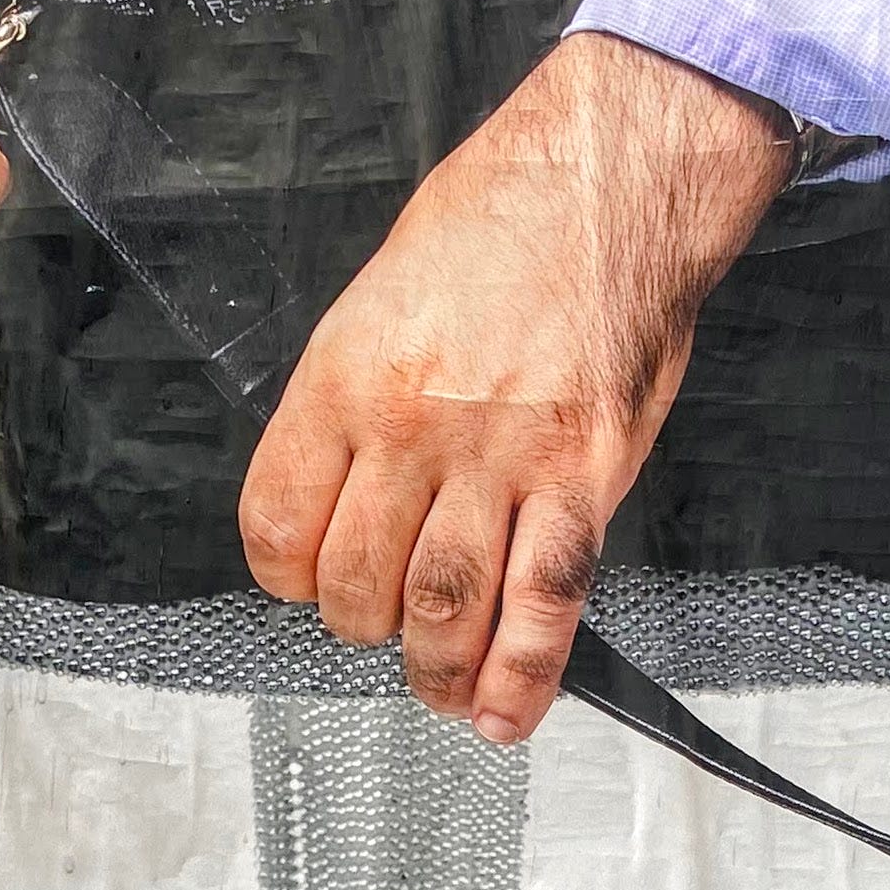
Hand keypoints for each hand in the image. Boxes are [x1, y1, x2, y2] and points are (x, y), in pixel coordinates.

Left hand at [239, 33, 792, 741]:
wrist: (610, 175)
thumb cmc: (500, 219)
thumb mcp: (381, 297)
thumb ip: (355, 402)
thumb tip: (345, 492)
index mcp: (346, 379)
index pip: (278, 525)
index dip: (288, 578)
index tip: (312, 580)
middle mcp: (412, 428)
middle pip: (357, 585)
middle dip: (364, 626)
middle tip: (388, 620)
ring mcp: (500, 459)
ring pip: (442, 608)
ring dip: (433, 667)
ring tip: (438, 685)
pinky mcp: (582, 479)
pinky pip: (544, 602)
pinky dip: (522, 675)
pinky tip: (504, 714)